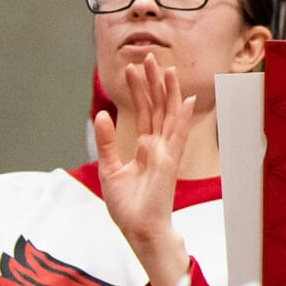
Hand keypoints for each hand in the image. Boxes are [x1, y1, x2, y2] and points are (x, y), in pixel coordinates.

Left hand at [91, 55, 194, 285]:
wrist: (139, 229)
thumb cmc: (128, 205)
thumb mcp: (109, 169)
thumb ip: (107, 142)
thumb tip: (103, 115)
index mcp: (146, 147)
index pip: (144, 112)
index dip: (140, 91)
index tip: (135, 69)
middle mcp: (159, 146)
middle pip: (157, 108)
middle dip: (153, 83)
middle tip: (149, 57)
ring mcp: (167, 154)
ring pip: (168, 116)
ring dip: (167, 92)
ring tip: (164, 69)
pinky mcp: (169, 164)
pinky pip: (176, 137)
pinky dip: (181, 120)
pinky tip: (183, 101)